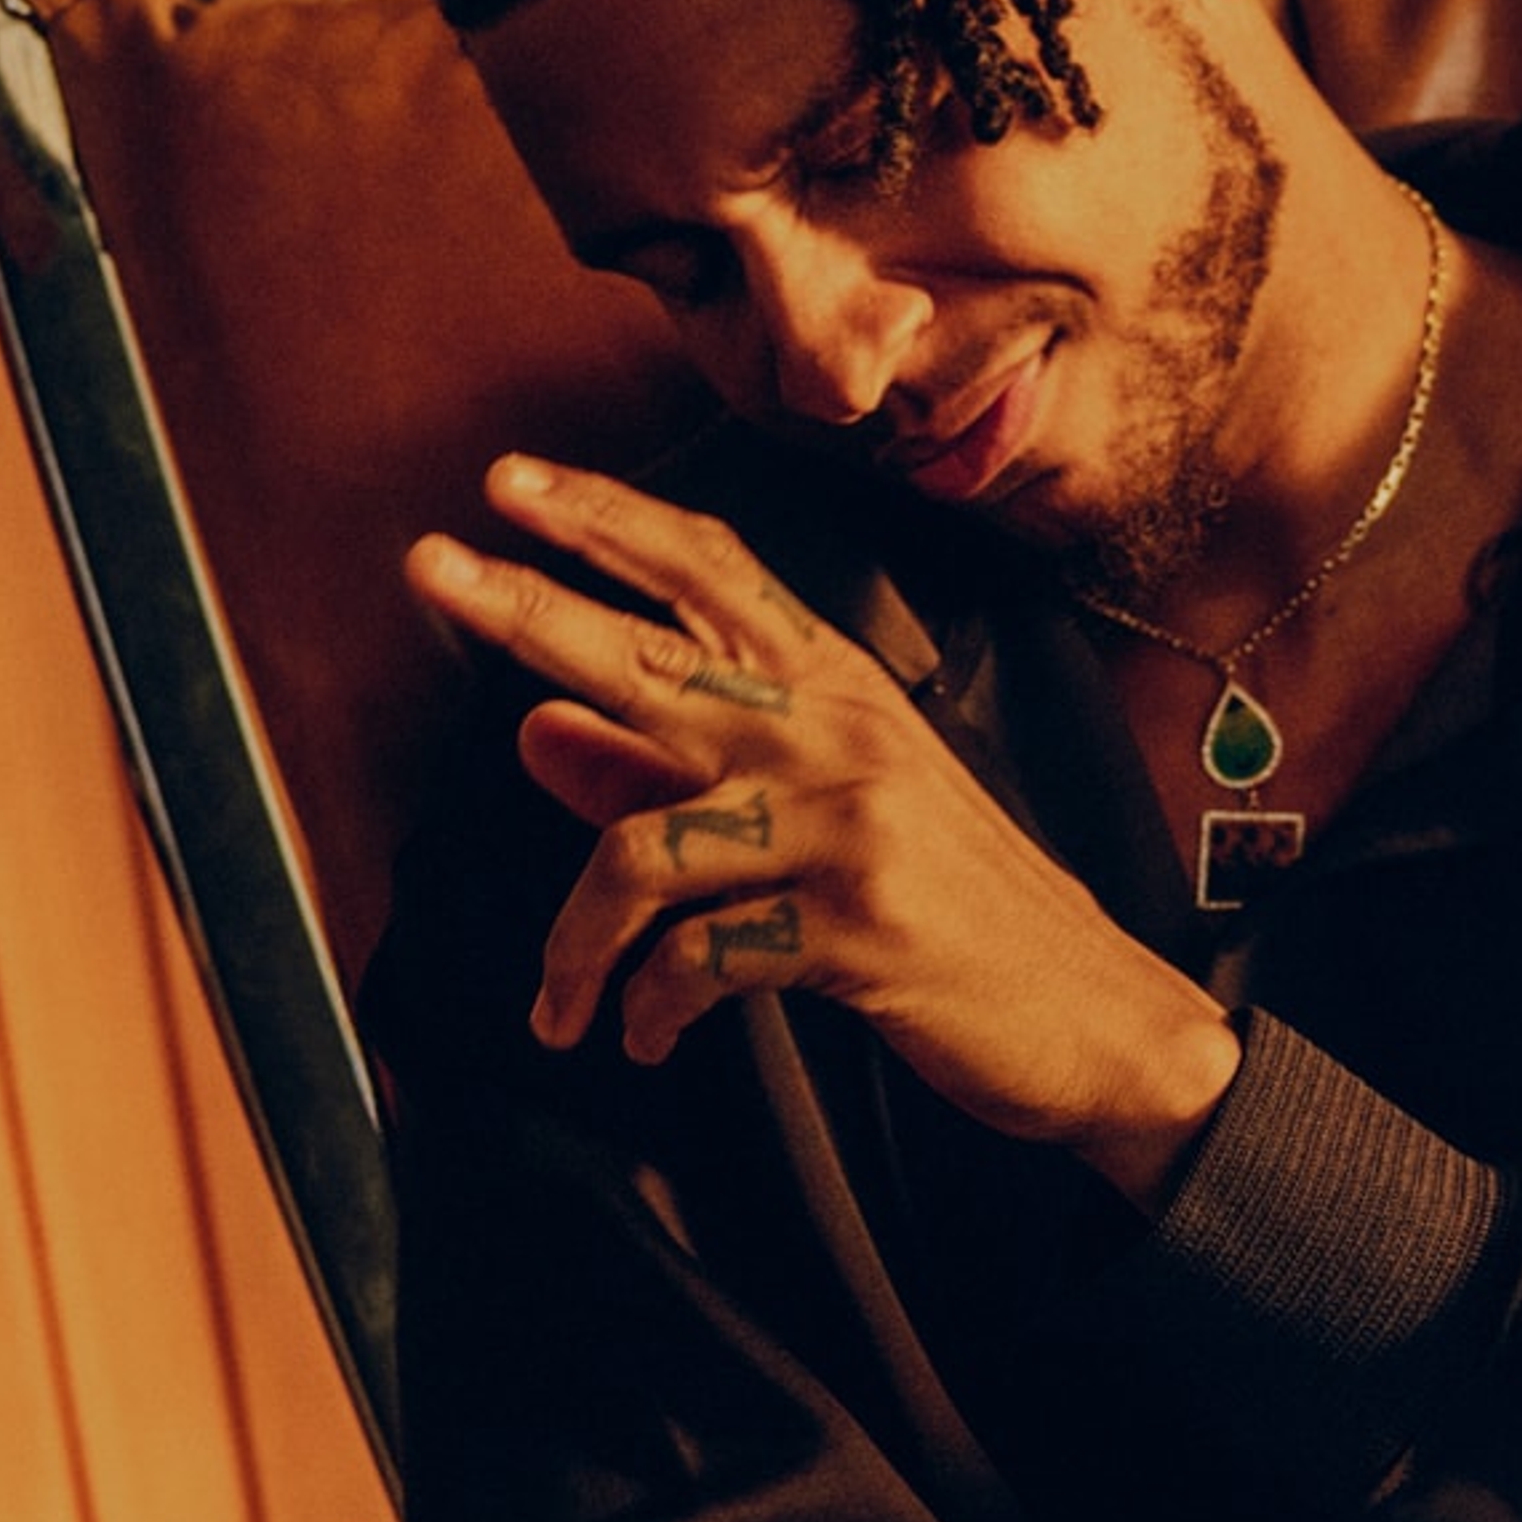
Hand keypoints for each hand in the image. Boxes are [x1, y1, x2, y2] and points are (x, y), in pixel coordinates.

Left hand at [406, 456, 1240, 1198]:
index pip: (710, 572)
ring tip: (561, 1007)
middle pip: (650, 657)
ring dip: (575, 948)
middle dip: (528, 610)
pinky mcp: (854, 927)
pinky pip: (694, 961)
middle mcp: (837, 736)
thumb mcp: (813, 825)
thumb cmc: (947, 915)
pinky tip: (646, 1038)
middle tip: (430, 567)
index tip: (510, 483)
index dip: (607, 520)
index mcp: (836, 692)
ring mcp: (848, 826)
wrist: (1091, 1017)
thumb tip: (529, 732)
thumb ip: (663, 777)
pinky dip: (650, 1008)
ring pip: (642, 852)